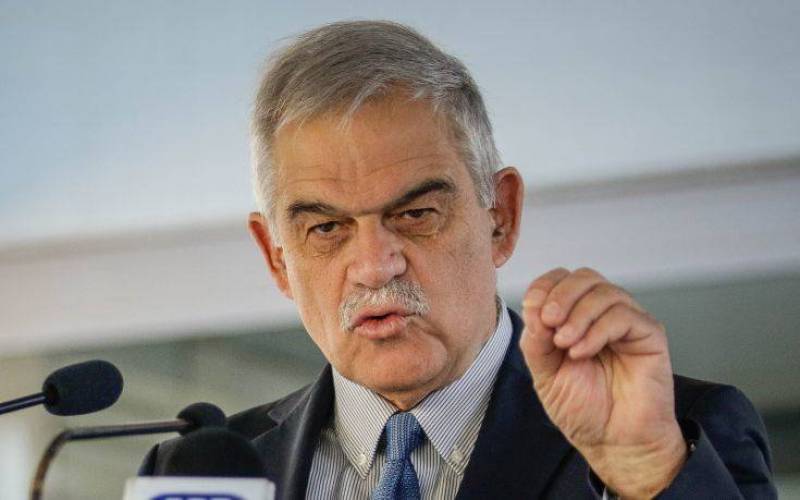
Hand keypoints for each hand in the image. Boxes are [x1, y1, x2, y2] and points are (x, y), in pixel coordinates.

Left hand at [519, 267, 686, 498]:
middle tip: (548, 322)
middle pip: (584, 277)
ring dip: (578, 315)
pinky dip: (597, 330)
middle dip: (560, 295)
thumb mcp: (544, 373)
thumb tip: (534, 309)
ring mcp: (627, 322)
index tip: (533, 312)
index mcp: (574, 317)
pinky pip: (624, 316)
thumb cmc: (584, 409)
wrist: (612, 443)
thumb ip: (536, 341)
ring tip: (565, 344)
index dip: (544, 288)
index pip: (560, 280)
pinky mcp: (649, 335)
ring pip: (604, 292)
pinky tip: (583, 352)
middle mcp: (602, 314)